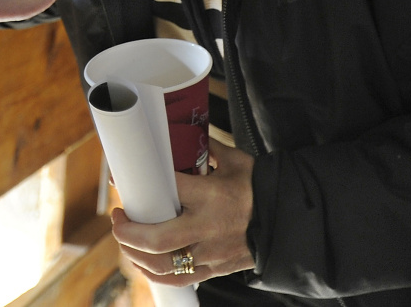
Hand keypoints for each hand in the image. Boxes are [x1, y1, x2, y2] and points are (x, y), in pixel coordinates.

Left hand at [110, 138, 255, 286]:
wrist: (292, 221)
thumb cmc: (262, 187)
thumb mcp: (236, 161)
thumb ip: (205, 148)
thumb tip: (181, 132)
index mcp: (211, 195)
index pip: (166, 188)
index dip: (138, 183)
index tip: (120, 179)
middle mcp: (208, 227)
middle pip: (156, 238)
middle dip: (127, 231)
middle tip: (117, 216)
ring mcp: (211, 252)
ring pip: (162, 264)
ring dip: (135, 253)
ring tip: (125, 237)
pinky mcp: (216, 268)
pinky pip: (179, 278)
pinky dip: (155, 273)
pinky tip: (142, 261)